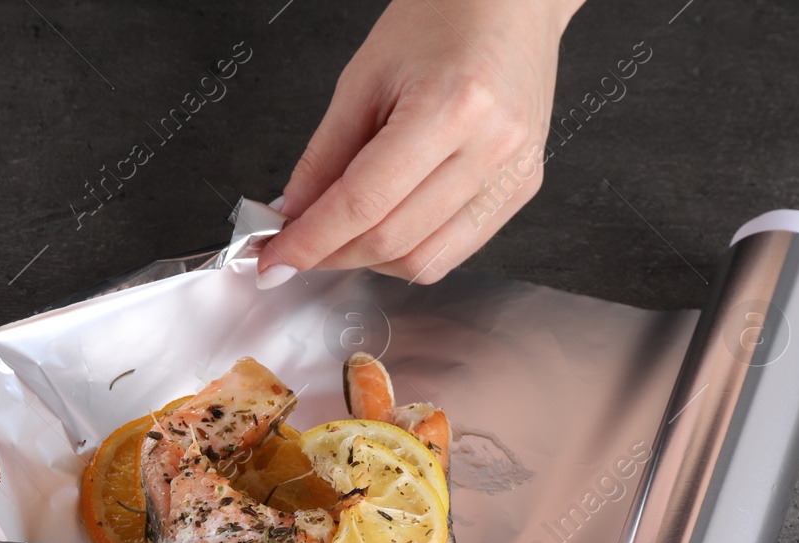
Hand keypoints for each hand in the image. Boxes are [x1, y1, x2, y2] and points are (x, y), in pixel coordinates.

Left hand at [257, 0, 579, 287]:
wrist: (508, 1)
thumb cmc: (442, 19)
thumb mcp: (363, 78)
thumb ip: (324, 157)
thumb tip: (294, 216)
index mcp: (452, 107)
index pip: (363, 203)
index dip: (311, 241)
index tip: (276, 260)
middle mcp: (493, 147)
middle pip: (393, 239)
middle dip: (333, 254)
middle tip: (296, 248)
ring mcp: (514, 173)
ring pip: (425, 260)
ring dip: (370, 259)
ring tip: (341, 234)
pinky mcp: (522, 188)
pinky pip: (456, 250)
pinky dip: (409, 251)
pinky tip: (384, 227)